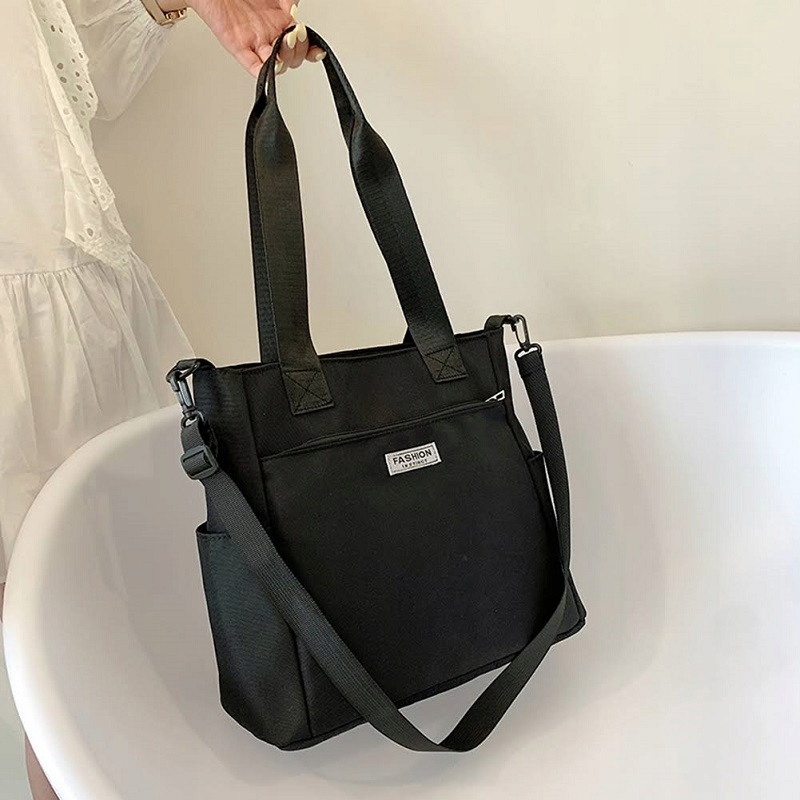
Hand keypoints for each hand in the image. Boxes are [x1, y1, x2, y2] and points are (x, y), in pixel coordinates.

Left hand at [187, 0, 325, 77]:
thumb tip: (294, 11)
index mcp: (280, 19)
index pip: (301, 43)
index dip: (311, 49)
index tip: (316, 49)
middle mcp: (269, 32)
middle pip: (291, 57)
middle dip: (297, 50)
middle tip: (295, 35)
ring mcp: (254, 40)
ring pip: (276, 63)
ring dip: (284, 59)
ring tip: (285, 42)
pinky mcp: (237, 45)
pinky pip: (251, 65)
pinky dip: (262, 73)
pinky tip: (270, 71)